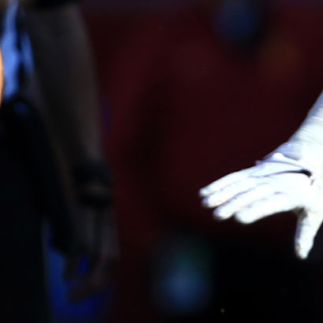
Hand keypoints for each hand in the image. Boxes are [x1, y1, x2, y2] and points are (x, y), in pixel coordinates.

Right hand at [63, 174, 117, 301]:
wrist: (90, 166)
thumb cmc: (90, 190)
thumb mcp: (93, 214)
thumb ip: (92, 232)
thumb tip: (80, 253)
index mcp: (110, 227)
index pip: (112, 259)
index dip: (103, 277)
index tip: (90, 287)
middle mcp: (108, 227)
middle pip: (109, 262)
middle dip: (95, 284)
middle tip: (76, 297)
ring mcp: (96, 223)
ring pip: (98, 257)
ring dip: (86, 279)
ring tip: (72, 292)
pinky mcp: (83, 217)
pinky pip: (81, 244)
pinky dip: (74, 263)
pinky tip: (67, 277)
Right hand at [199, 140, 322, 258]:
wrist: (314, 159)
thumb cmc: (314, 192)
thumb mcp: (316, 212)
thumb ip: (305, 233)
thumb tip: (301, 255)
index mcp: (293, 195)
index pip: (272, 202)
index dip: (256, 209)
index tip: (240, 218)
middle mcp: (277, 183)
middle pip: (253, 193)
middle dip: (235, 203)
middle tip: (218, 215)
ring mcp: (265, 175)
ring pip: (241, 184)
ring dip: (223, 192)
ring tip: (206, 203)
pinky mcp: (255, 172)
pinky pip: (236, 177)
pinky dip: (220, 183)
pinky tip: (204, 193)